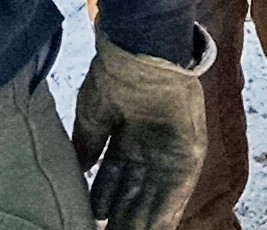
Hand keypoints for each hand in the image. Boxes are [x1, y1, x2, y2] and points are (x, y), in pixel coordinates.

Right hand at [71, 29, 212, 229]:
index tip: (92, 222)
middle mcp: (145, 149)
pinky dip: (166, 214)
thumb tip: (79, 169)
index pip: (112, 181)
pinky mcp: (187, 156)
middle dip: (122, 218)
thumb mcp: (92, 114)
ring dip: (141, 221)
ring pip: (152, 198)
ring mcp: (167, 154)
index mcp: (123, 138)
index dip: (103, 204)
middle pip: (132, 194)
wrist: (144, 55)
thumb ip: (88, 144)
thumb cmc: (115, 79)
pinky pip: (176, 193)